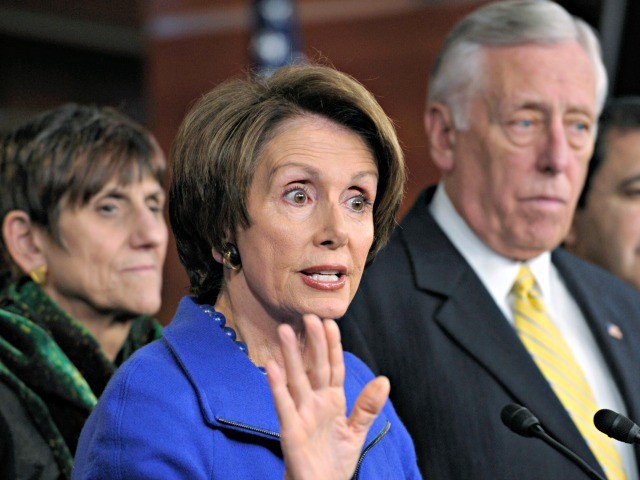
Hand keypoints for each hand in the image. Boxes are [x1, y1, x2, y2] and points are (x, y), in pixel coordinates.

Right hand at [266, 314, 389, 479]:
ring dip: (290, 355)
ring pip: (296, 379)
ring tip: (285, 330)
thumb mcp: (355, 432)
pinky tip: (271, 366)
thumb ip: (367, 407)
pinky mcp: (290, 430)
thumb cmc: (334, 462)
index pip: (333, 367)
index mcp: (332, 401)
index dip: (332, 346)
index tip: (330, 322)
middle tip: (308, 316)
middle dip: (312, 342)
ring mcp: (301, 414)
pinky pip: (283, 404)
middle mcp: (315, 403)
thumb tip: (384, 380)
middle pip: (314, 367)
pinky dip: (276, 386)